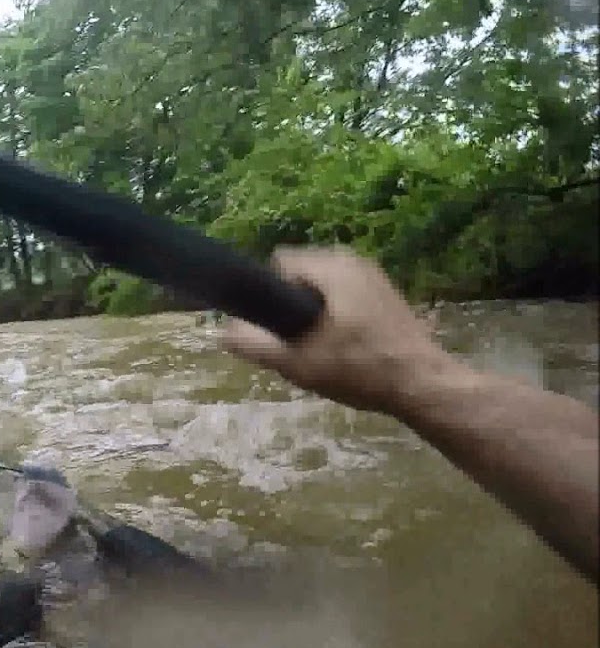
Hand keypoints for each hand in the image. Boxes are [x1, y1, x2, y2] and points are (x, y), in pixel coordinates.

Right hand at [222, 246, 454, 414]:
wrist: (423, 386)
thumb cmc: (360, 369)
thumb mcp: (298, 363)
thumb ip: (255, 345)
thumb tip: (223, 331)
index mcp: (332, 267)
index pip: (280, 264)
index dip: (270, 296)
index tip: (276, 329)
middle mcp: (354, 261)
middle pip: (301, 275)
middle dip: (292, 306)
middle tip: (298, 345)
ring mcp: (374, 276)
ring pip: (323, 288)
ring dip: (314, 314)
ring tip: (321, 350)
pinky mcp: (387, 295)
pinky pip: (345, 296)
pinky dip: (336, 316)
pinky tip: (345, 349)